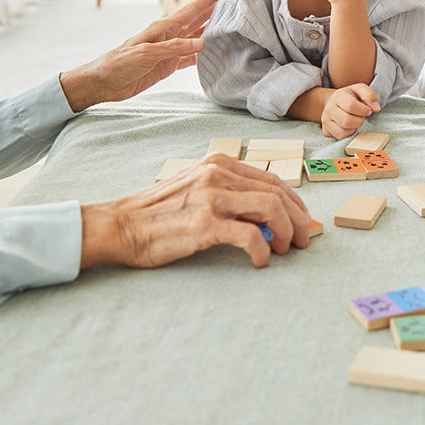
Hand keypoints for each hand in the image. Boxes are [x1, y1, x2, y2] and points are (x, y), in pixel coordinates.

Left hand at [59, 0, 222, 111]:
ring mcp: (169, 50)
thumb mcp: (145, 54)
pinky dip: (203, 54)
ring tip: (229, 23)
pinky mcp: (168, 65)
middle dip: (214, 8)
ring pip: (196, 36)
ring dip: (211, 30)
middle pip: (197, 19)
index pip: (191, 10)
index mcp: (163, 28)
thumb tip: (201, 43)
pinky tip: (213, 52)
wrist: (103, 82)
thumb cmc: (118, 64)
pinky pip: (190, 57)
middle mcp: (169, 36)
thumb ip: (173, 48)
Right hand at [79, 153, 311, 268]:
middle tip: (303, 241)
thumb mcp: (197, 188)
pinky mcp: (204, 224)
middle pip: (277, 193)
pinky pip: (251, 237)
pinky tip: (259, 262)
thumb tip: (269, 215)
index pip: (272, 179)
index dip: (295, 203)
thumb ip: (229, 193)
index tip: (302, 222)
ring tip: (285, 251)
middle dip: (298, 219)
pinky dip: (263, 251)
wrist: (121, 225)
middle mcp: (217, 174)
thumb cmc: (158, 213)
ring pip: (271, 209)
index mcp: (218, 163)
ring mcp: (211, 197)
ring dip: (286, 233)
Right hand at [320, 84, 379, 138]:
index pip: (351, 105)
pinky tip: (350, 126)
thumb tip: (376, 108)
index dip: (363, 110)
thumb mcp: (360, 90)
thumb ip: (370, 95)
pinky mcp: (327, 130)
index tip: (368, 110)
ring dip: (354, 127)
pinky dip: (349, 133)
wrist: (334, 103)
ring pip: (343, 130)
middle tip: (361, 116)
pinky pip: (340, 136)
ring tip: (355, 120)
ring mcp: (327, 120)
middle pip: (347, 120)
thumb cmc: (350, 97)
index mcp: (338, 96)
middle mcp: (330, 108)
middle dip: (359, 120)